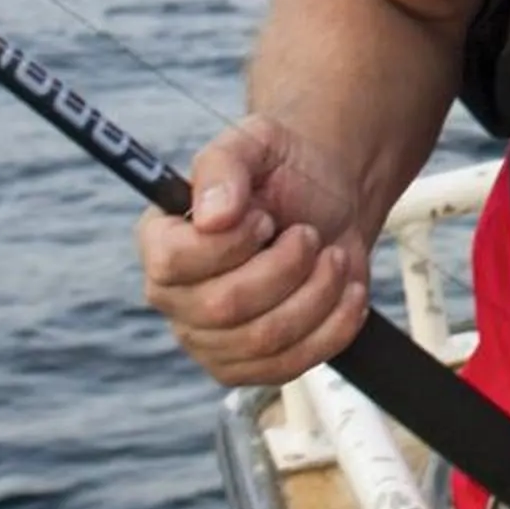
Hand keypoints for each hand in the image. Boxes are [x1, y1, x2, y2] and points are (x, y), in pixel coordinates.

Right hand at [138, 113, 371, 387]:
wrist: (331, 200)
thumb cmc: (285, 169)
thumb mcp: (256, 142)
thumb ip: (224, 166)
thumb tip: (213, 217)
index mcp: (161, 239)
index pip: (172, 264)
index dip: (230, 244)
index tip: (266, 218)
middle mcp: (173, 296)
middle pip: (224, 308)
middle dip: (286, 268)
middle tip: (309, 234)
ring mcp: (209, 338)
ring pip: (264, 340)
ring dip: (317, 294)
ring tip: (333, 257)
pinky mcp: (250, 366)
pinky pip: (291, 364)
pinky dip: (334, 326)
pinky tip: (348, 291)